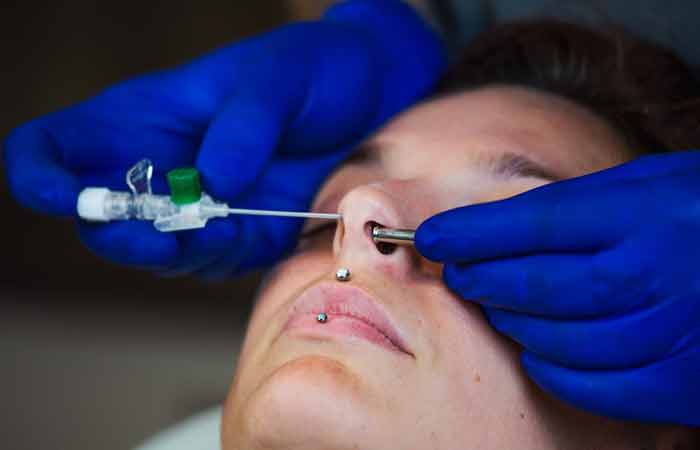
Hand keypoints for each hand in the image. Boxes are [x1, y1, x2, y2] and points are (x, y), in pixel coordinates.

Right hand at [4, 0, 445, 278]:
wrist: (369, 94)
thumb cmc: (312, 68)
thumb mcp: (278, 79)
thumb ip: (244, 124)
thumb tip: (212, 180)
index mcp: (141, 117)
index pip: (54, 150)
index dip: (41, 178)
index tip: (63, 198)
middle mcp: (159, 166)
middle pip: (102, 218)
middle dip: (123, 235)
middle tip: (164, 235)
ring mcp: (199, 205)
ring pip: (157, 251)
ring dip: (179, 253)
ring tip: (224, 228)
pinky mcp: (242, 232)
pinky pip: (213, 261)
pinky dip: (221, 257)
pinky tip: (246, 233)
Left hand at [416, 150, 699, 425]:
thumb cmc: (699, 213)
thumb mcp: (649, 185)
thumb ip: (578, 207)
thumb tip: (494, 229)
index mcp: (648, 210)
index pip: (534, 222)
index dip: (472, 232)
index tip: (429, 236)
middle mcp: (658, 271)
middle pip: (536, 283)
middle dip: (481, 276)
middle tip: (455, 270)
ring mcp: (672, 331)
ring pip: (556, 335)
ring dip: (510, 319)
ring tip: (494, 301)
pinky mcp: (681, 380)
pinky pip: (592, 383)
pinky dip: (550, 366)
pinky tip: (534, 346)